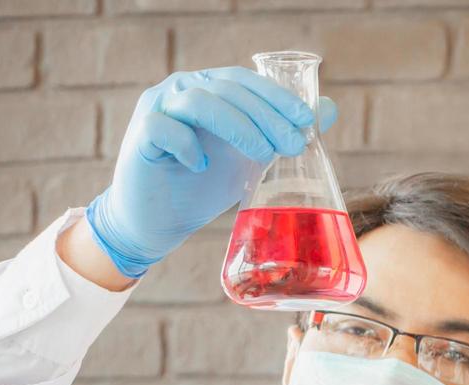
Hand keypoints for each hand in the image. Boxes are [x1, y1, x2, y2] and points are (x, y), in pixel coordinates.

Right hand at [86, 68, 337, 277]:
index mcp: (208, 88)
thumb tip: (327, 109)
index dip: (276, 96)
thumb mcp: (252, 158)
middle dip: (266, 116)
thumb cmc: (206, 184)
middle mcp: (181, 90)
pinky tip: (203, 166)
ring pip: (199, 102)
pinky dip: (187, 145)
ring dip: (238, 127)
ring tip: (262, 155)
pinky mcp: (140, 136)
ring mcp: (158, 109)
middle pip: (227, 89)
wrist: (161, 220)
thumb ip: (282, 132)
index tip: (306, 119)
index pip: (244, 80)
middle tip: (293, 145)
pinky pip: (164, 128)